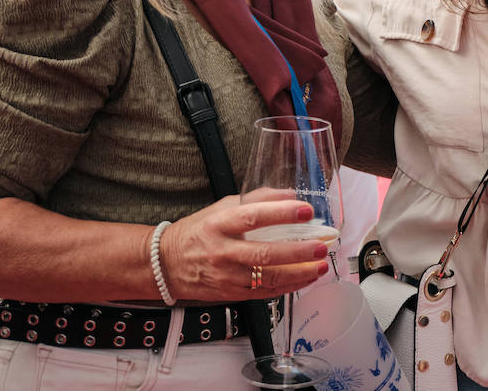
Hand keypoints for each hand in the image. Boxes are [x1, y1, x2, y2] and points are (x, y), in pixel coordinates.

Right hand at [158, 195, 329, 301]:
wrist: (167, 264)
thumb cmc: (199, 231)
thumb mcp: (223, 207)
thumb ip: (258, 199)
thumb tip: (291, 194)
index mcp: (219, 224)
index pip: (253, 216)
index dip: (282, 213)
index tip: (306, 210)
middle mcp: (222, 251)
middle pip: (264, 253)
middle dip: (297, 251)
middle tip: (321, 245)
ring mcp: (227, 276)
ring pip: (267, 278)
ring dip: (298, 274)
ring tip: (320, 266)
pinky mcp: (231, 293)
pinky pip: (264, 292)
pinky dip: (288, 286)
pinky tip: (305, 279)